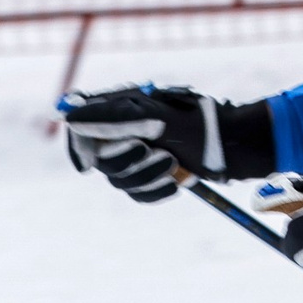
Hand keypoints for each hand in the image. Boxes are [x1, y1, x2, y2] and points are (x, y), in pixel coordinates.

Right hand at [59, 85, 274, 202]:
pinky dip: (155, 190)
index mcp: (120, 108)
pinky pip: (137, 193)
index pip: (80, 125)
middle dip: (127, 160)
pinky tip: (176, 181)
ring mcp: (136, 155)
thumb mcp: (155, 117)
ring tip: (173, 164)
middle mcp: (123, 131)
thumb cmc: (198, 123)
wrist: (233, 145)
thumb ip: (112, 116)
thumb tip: (69, 116)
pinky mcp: (149, 177)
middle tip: (156, 151)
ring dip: (146, 176)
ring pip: (119, 180)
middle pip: (99, 159)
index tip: (87, 164)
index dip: (78, 145)